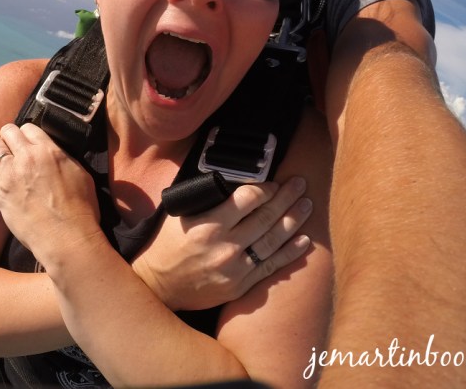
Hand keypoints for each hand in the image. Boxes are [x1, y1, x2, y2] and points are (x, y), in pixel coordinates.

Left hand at [0, 123, 100, 264]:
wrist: (64, 238)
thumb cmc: (79, 207)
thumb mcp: (78, 171)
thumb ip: (60, 155)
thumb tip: (51, 150)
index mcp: (48, 150)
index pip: (29, 126)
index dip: (29, 133)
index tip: (30, 140)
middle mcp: (26, 158)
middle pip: (7, 131)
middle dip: (11, 136)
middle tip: (15, 146)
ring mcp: (9, 175)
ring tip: (6, 158)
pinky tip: (4, 176)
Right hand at [133, 176, 312, 310]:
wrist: (158, 284)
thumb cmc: (168, 242)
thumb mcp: (182, 214)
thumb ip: (209, 200)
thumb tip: (236, 181)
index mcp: (209, 224)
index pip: (247, 199)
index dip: (264, 188)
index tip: (273, 182)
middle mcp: (225, 246)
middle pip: (265, 217)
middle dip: (286, 197)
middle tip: (300, 183)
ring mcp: (235, 268)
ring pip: (272, 240)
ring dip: (293, 221)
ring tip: (307, 205)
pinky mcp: (240, 286)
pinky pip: (270, 266)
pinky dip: (289, 253)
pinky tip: (304, 240)